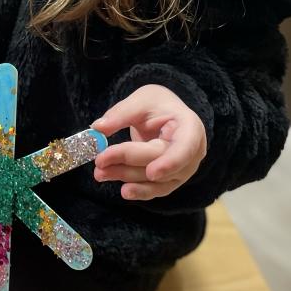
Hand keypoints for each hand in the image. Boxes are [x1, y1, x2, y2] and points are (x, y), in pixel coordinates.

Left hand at [92, 85, 206, 200]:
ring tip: (100, 173)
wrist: (166, 114)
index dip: (170, 163)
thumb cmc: (158, 105)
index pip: (185, 148)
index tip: (151, 173)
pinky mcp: (170, 180)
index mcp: (190, 127)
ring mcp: (183, 170)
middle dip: (129, 164)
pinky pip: (155, 189)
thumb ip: (121, 113)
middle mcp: (192, 153)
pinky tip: (123, 190)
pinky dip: (138, 190)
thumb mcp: (141, 100)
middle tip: (100, 161)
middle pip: (159, 163)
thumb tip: (97, 128)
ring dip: (126, 177)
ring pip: (155, 181)